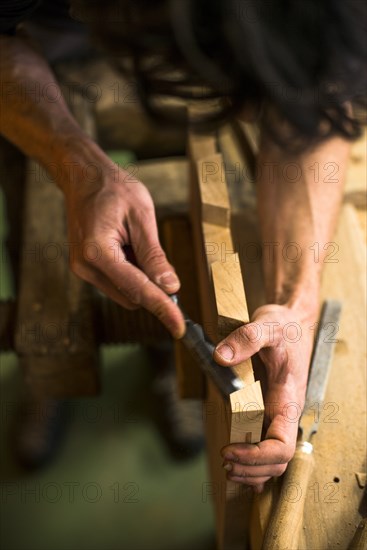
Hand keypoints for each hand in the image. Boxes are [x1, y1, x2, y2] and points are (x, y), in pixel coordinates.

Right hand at [63, 155, 184, 337]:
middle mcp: (85, 266)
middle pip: (131, 296)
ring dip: (141, 279)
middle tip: (160, 258)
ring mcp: (82, 270)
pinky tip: (127, 247)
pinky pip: (117, 283)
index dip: (162, 308)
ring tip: (135, 242)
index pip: (137, 289)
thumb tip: (170, 287)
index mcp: (97, 251)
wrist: (84, 178)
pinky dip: (131, 273)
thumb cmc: (113, 189)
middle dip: (153, 287)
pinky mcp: (85, 269)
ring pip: (125, 292)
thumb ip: (154, 256)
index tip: (178, 327)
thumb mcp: (142, 217)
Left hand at [213, 304, 315, 492]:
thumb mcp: (267, 325)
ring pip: (272, 459)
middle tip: (225, 462)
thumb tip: (221, 357)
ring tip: (228, 466)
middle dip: (251, 468)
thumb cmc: (284, 326)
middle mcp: (284, 412)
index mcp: (288, 400)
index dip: (257, 455)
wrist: (292, 322)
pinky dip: (254, 462)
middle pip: (277, 461)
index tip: (230, 450)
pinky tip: (239, 466)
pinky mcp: (268, 410)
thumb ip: (248, 339)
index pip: (282, 446)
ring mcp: (277, 414)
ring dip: (252, 470)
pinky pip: (265, 444)